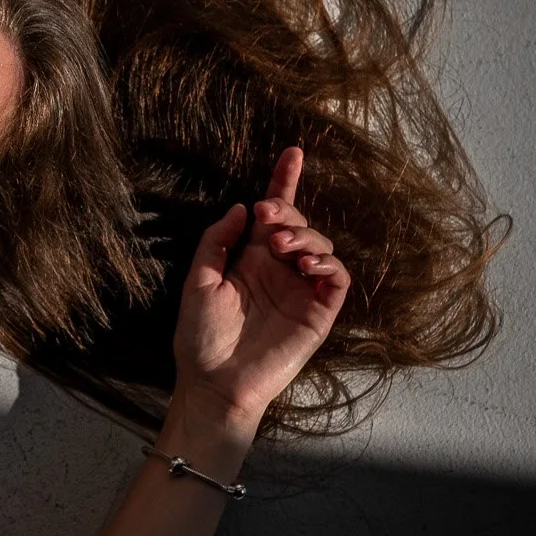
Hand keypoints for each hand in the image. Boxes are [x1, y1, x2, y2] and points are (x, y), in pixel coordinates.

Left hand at [172, 147, 350, 424]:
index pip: (273, 215)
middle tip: (267, 217)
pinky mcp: (318, 313)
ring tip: (283, 246)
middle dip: (287, 211)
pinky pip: (337, 279)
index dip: (284, 182)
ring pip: (320, 245)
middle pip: (298, 224)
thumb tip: (240, 208)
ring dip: (305, 236)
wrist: (214, 382)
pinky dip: (329, 263)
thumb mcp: (198, 281)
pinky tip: (308, 263)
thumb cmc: (200, 337)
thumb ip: (217, 242)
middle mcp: (279, 270)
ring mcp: (301, 290)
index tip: (293, 152)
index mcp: (250, 259)